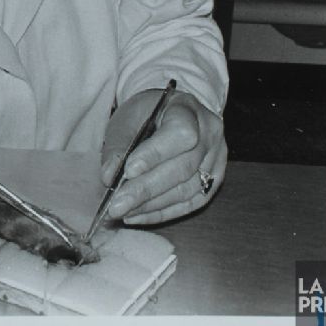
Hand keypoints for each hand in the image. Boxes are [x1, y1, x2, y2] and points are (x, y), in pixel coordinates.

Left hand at [100, 88, 225, 225]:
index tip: (128, 171)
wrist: (169, 114)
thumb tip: (109, 177)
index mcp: (188, 109)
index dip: (155, 154)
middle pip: (182, 168)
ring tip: (123, 212)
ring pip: (186, 190)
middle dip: (146, 190)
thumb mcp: (127, 118)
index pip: (179, 134)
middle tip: (117, 205)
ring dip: (151, 205)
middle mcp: (209, 134)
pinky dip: (163, 212)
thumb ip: (118, 145)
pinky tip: (139, 216)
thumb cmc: (147, 114)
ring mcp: (216, 160)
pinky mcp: (214, 181)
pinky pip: (191, 203)